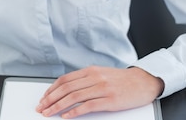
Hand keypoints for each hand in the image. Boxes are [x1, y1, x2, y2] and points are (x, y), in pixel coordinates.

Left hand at [36, 66, 163, 118]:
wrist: (143, 82)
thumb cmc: (122, 80)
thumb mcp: (101, 74)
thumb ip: (85, 79)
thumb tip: (66, 88)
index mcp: (90, 70)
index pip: (64, 80)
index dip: (51, 89)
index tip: (43, 98)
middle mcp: (94, 77)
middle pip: (66, 88)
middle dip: (50, 99)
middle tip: (41, 108)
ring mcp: (102, 89)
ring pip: (73, 97)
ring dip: (58, 106)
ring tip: (49, 113)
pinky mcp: (109, 100)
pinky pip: (87, 106)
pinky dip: (74, 112)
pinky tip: (66, 117)